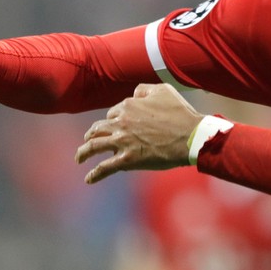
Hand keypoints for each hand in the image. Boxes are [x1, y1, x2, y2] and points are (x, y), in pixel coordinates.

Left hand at [75, 83, 203, 183]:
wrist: (191, 137)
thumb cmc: (181, 114)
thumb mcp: (164, 91)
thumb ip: (145, 90)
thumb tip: (134, 94)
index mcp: (128, 106)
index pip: (113, 113)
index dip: (114, 120)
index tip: (118, 127)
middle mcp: (121, 123)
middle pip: (97, 129)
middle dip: (91, 134)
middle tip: (88, 140)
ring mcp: (122, 142)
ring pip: (94, 147)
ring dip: (83, 153)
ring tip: (79, 158)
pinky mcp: (127, 160)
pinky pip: (104, 168)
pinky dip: (94, 174)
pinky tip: (88, 179)